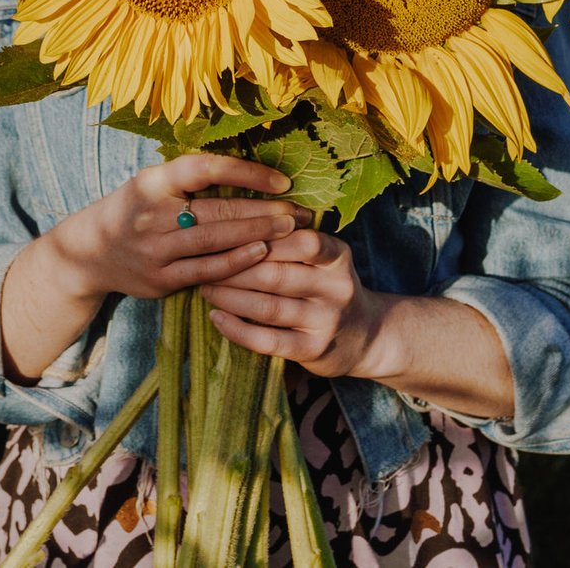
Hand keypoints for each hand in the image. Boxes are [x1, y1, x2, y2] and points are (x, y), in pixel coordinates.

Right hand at [33, 152, 300, 304]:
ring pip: (216, 241)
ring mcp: (155, 249)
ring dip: (258, 235)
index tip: (282, 180)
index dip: (247, 172)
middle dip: (265, 210)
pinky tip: (261, 254)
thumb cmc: (133, 209)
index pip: (206, 169)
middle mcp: (152, 213)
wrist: (87, 253)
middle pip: (218, 209)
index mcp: (152, 181)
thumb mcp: (151, 183)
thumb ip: (189, 179)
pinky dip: (237, 262)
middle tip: (301, 211)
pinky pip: (206, 271)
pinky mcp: (160, 279)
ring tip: (290, 230)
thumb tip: (251, 172)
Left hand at [199, 227, 388, 377]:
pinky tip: (216, 318)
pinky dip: (237, 330)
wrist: (365, 336)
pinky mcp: (312, 350)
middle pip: (276, 274)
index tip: (227, 234)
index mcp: (338, 256)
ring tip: (205, 288)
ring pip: (267, 307)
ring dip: (229, 297)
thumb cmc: (328, 287)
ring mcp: (326, 321)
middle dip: (234, 269)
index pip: (300, 240)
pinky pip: (267, 340)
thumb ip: (292, 240)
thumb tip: (236, 220)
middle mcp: (337, 287)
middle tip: (204, 263)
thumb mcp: (324, 258)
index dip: (261, 237)